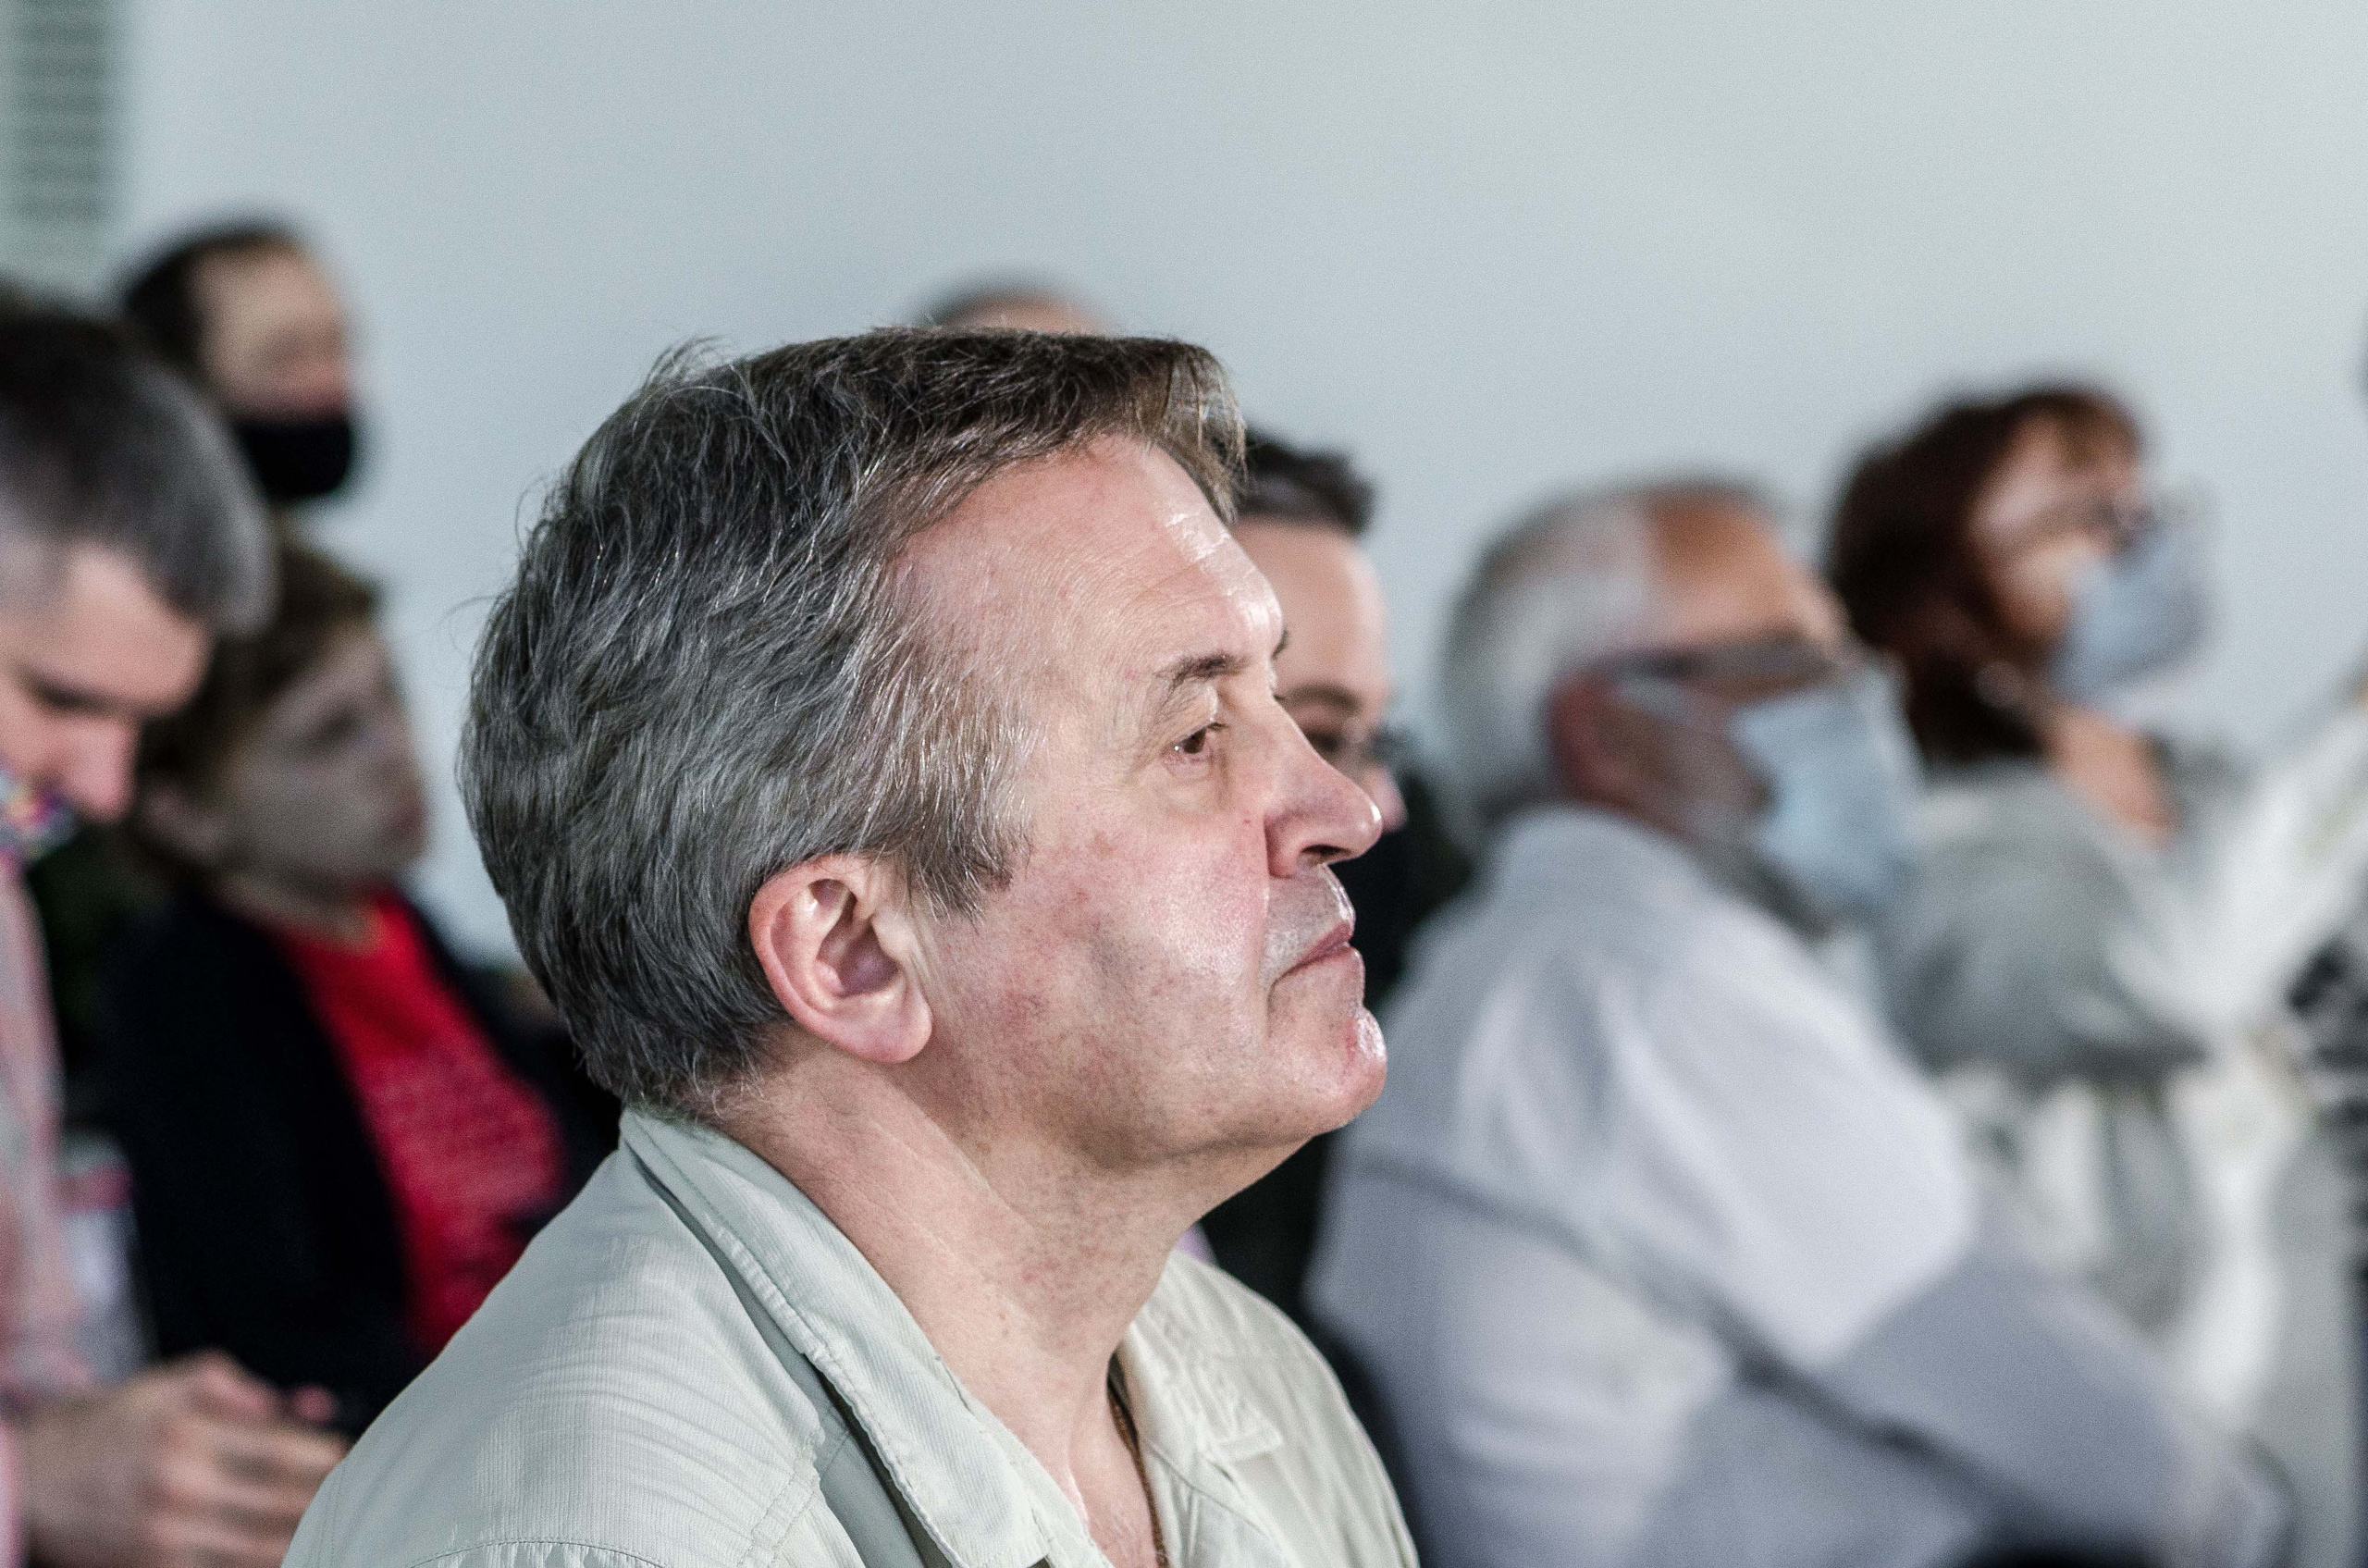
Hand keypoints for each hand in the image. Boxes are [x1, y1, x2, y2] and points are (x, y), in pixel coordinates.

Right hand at [20, 1351, 347, 1567]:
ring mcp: (167, 1541)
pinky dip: (266, 1563)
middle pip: (285, 1506)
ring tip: (349, 1529)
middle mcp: (182, 1492)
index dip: (332, 1459)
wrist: (35, 1481)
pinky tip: (297, 1550)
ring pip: (264, 1550)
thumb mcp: (168, 1385)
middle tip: (370, 1495)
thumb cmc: (113, 1425)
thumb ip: (239, 1387)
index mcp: (189, 1438)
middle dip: (333, 1500)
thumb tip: (305, 1406)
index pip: (287, 1455)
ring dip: (312, 1540)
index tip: (357, 1458)